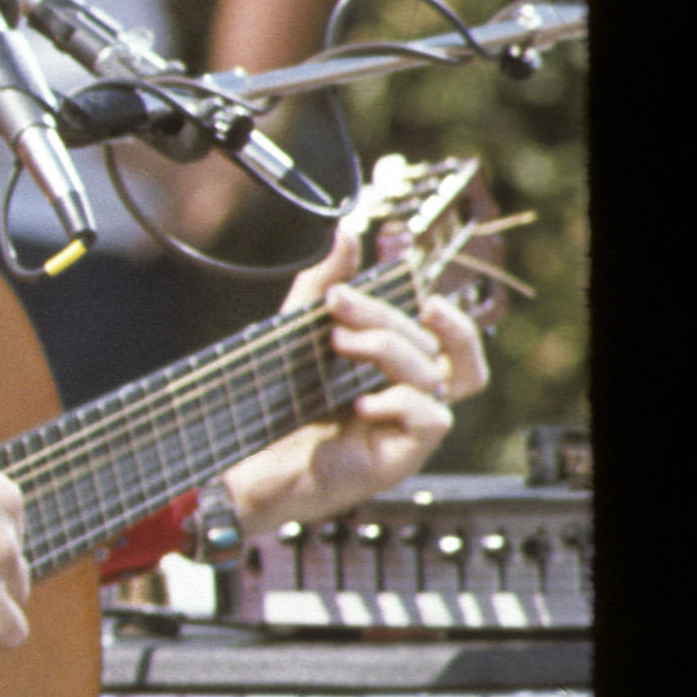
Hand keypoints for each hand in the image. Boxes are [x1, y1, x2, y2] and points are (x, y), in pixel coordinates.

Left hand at [222, 226, 485, 534]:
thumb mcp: (299, 333)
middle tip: (338, 303)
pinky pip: (431, 420)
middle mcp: (413, 397)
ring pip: (436, 376)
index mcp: (400, 371)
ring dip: (388, 350)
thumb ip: (325, 285)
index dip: (448, 315)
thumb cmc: (278, 402)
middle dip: (386, 317)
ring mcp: (410, 428)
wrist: (245, 461)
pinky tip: (360, 401)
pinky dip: (400, 402)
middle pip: (433, 346)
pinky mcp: (401, 457)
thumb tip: (346, 234)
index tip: (416, 288)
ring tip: (337, 343)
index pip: (451, 339)